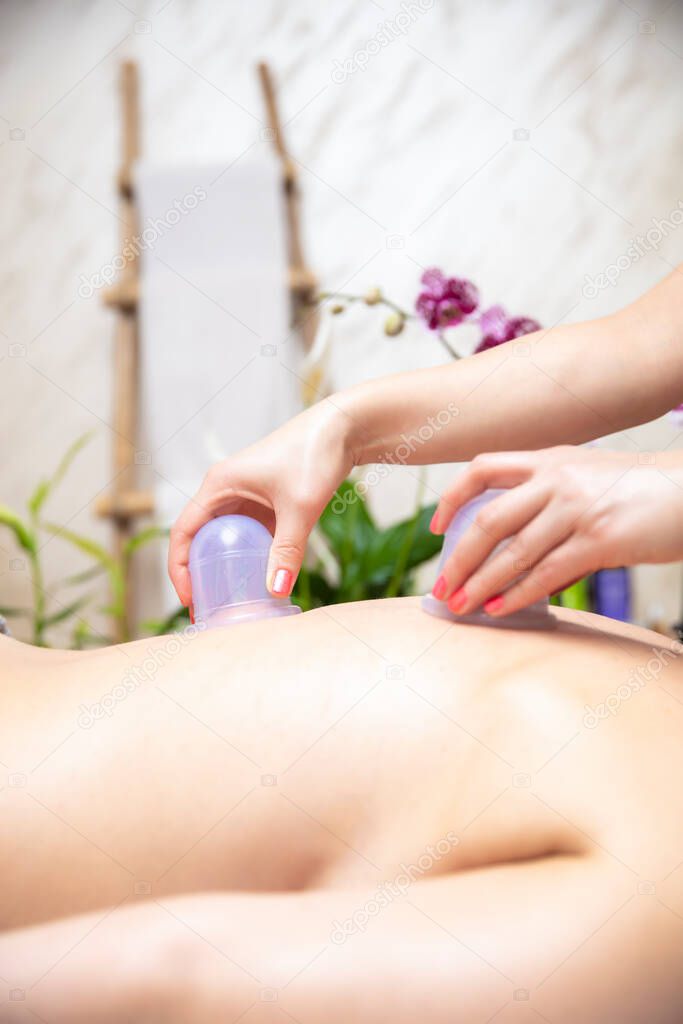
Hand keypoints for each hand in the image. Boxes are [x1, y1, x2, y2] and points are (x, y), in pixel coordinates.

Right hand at [168, 401, 352, 606]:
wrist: (344, 428)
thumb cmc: (315, 454)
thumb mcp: (300, 508)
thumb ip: (287, 550)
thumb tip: (276, 591)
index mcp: (219, 485)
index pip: (183, 531)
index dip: (179, 568)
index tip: (189, 598)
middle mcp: (225, 489)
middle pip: (199, 538)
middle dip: (199, 574)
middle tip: (207, 608)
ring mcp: (245, 495)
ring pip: (224, 538)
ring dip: (223, 567)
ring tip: (228, 600)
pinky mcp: (265, 501)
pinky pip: (247, 534)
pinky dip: (247, 556)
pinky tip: (257, 579)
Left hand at [430, 446, 682, 616]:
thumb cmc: (643, 491)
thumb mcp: (590, 482)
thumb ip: (552, 511)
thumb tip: (526, 570)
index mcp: (549, 460)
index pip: (482, 468)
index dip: (451, 498)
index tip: (434, 528)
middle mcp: (557, 479)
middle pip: (487, 519)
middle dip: (458, 559)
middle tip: (441, 588)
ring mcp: (576, 507)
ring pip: (511, 551)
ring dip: (479, 584)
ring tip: (460, 606)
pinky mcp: (599, 538)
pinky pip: (546, 573)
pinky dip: (517, 595)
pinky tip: (499, 609)